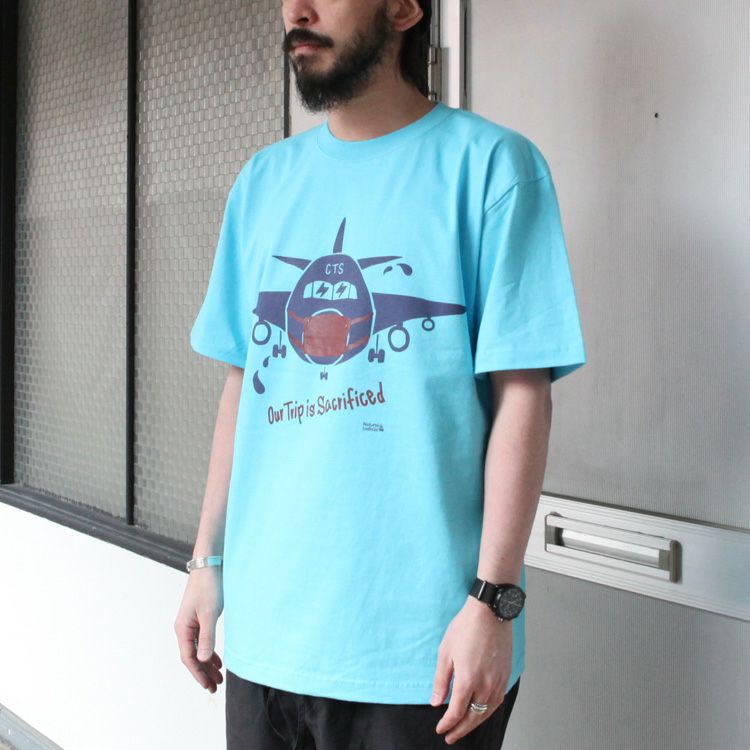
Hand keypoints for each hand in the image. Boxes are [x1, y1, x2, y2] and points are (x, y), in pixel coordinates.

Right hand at [174, 566, 223, 692]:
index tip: (209, 686)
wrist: (208, 565)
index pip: (189, 658)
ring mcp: (191, 623)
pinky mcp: (199, 618)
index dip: (198, 674)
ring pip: (198, 650)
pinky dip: (210, 651)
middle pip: (193, 656)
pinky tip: (218, 659)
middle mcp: (184, 628)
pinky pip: (202, 641)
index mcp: (182, 628)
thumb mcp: (209, 613)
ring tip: (219, 677)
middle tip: (216, 687)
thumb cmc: (208, 587)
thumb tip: (204, 660)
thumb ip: (207, 637)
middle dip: (203, 672)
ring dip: (207, 663)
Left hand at [431, 596, 512, 744]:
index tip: (440, 729)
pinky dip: (488, 711)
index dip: (447, 723)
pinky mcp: (506, 675)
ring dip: (475, 723)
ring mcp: (498, 681)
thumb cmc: (465, 628)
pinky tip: (482, 711)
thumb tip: (436, 702)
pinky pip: (497, 701)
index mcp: (468, 680)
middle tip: (450, 737)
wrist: (489, 612)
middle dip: (460, 729)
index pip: (456, 712)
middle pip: (473, 717)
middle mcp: (485, 685)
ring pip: (487, 711)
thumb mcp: (445, 652)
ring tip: (464, 728)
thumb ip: (441, 680)